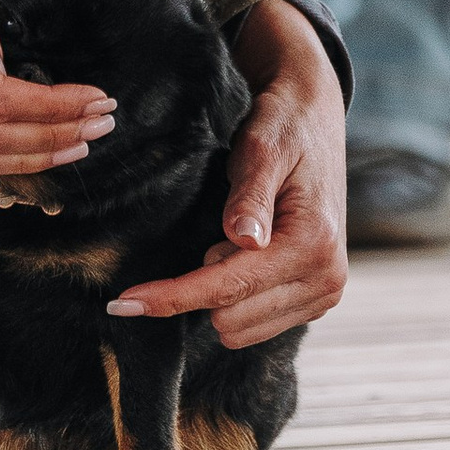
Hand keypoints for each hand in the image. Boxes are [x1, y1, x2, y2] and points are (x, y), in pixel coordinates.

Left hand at [108, 0, 347, 349]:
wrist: (313, 121)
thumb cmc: (282, 128)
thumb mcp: (261, 149)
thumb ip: (249, 196)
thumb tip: (242, 240)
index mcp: (313, 243)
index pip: (228, 287)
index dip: (172, 296)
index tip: (123, 303)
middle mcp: (326, 278)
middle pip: (230, 317)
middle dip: (202, 285)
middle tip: (214, 230)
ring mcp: (325, 292)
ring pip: (241, 329)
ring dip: (221, 293)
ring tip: (232, 239)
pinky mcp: (316, 298)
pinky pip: (256, 324)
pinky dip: (237, 298)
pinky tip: (242, 259)